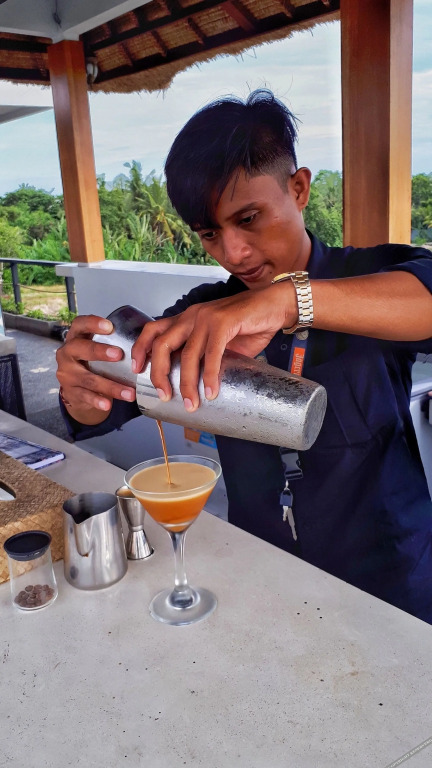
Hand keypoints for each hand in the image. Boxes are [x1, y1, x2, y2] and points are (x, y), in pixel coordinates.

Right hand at [56, 315, 135, 424]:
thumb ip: (114, 342)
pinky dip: (97, 400)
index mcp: (75, 337)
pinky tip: (108, 404)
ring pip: (88, 378)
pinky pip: (85, 396)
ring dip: (110, 386)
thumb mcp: (98, 349)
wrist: (77, 388)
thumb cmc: (93, 362)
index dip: (92, 323)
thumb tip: (149, 339)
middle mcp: (67, 353)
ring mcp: (67, 373)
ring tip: (129, 392)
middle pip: (79, 348)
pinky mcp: (70, 391)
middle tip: (118, 354)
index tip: (109, 326)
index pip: (79, 324)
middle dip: (99, 351)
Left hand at [131, 281, 295, 410]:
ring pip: (188, 354)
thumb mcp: (220, 342)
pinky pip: (212, 353)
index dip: (141, 349)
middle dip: (159, 373)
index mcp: (187, 319)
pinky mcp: (225, 321)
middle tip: (164, 395)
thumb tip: (197, 386)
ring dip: (187, 382)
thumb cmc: (248, 325)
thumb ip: (206, 357)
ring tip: (192, 403)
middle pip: (163, 345)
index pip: (153, 330)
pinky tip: (211, 390)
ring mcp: (207, 317)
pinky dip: (210, 374)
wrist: (275, 305)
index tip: (136, 370)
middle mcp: (192, 315)